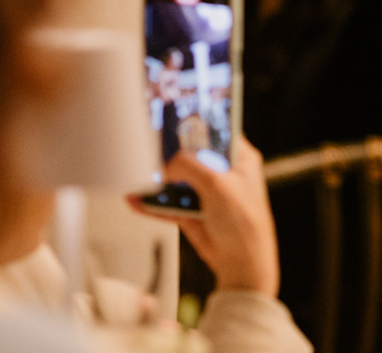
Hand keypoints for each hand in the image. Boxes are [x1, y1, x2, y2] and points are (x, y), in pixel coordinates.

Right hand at [128, 138, 279, 295]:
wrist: (242, 263)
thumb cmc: (246, 223)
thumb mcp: (218, 185)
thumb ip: (190, 167)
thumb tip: (167, 163)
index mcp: (239, 158)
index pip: (215, 132)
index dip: (195, 125)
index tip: (172, 118)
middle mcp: (223, 173)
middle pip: (190, 156)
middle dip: (169, 155)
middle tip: (147, 147)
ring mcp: (206, 193)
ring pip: (175, 181)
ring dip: (156, 181)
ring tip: (134, 175)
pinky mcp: (193, 213)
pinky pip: (167, 204)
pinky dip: (152, 203)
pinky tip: (136, 199)